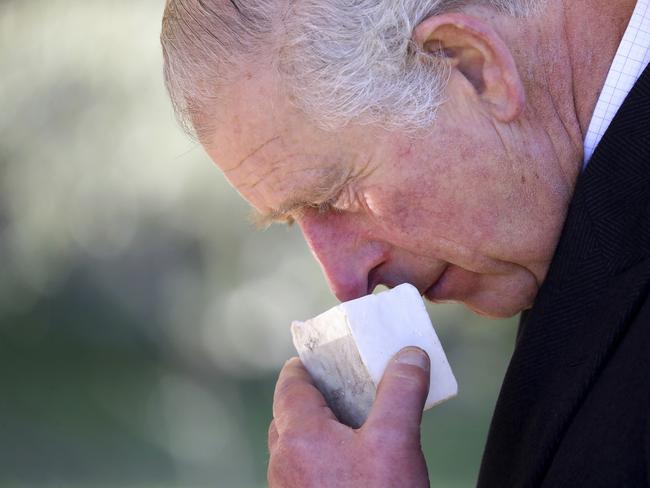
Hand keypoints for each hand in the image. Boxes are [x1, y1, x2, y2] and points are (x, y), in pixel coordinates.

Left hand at [268, 347, 430, 486]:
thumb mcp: (396, 443)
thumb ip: (401, 392)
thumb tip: (410, 355)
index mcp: (299, 436)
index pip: (290, 383)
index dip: (307, 363)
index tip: (327, 354)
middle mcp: (284, 461)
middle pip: (291, 411)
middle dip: (317, 394)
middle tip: (349, 385)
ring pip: (297, 442)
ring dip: (321, 426)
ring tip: (357, 421)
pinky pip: (305, 467)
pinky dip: (324, 453)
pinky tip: (355, 461)